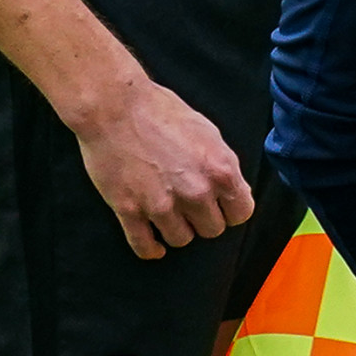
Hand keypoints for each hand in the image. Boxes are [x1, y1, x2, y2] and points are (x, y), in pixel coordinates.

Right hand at [67, 75, 254, 260]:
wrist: (114, 107)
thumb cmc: (160, 111)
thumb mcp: (208, 132)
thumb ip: (222, 165)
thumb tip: (232, 189)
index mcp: (221, 170)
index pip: (241, 213)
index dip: (230, 210)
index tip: (220, 206)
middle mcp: (196, 192)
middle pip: (212, 230)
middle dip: (203, 219)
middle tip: (191, 207)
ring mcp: (161, 204)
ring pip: (181, 240)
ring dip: (177, 230)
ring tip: (170, 216)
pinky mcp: (129, 210)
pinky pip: (144, 245)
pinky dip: (151, 249)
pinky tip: (154, 246)